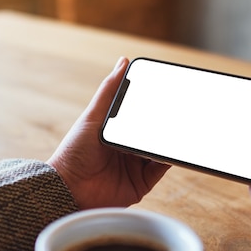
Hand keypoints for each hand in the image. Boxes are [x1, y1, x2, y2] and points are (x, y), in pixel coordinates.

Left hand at [48, 57, 169, 209]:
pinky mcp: (142, 183)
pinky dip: (169, 159)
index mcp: (117, 130)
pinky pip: (161, 169)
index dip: (155, 105)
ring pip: (161, 149)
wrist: (69, 189)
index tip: (170, 92)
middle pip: (153, 132)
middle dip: (166, 122)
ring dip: (169, 140)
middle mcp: (128, 147)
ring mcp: (136, 165)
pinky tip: (172, 148)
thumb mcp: (92, 116)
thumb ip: (108, 91)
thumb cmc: (74, 152)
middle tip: (181, 109)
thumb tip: (123, 61)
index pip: (141, 114)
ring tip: (180, 127)